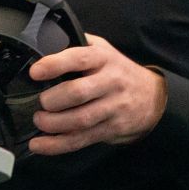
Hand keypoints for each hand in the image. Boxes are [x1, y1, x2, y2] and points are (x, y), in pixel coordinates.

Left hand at [26, 34, 167, 154]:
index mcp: (103, 58)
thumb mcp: (103, 49)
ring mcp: (112, 108)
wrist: (152, 97)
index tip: (35, 72)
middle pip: (78, 92)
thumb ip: (77, 45)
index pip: (79, 58)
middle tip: (40, 102)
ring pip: (80, 119)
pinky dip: (57, 145)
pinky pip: (81, 139)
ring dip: (53, 124)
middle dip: (52, 100)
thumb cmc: (117, 71)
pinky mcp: (110, 129)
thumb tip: (42, 45)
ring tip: (40, 120)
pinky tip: (39, 144)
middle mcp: (110, 82)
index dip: (55, 65)